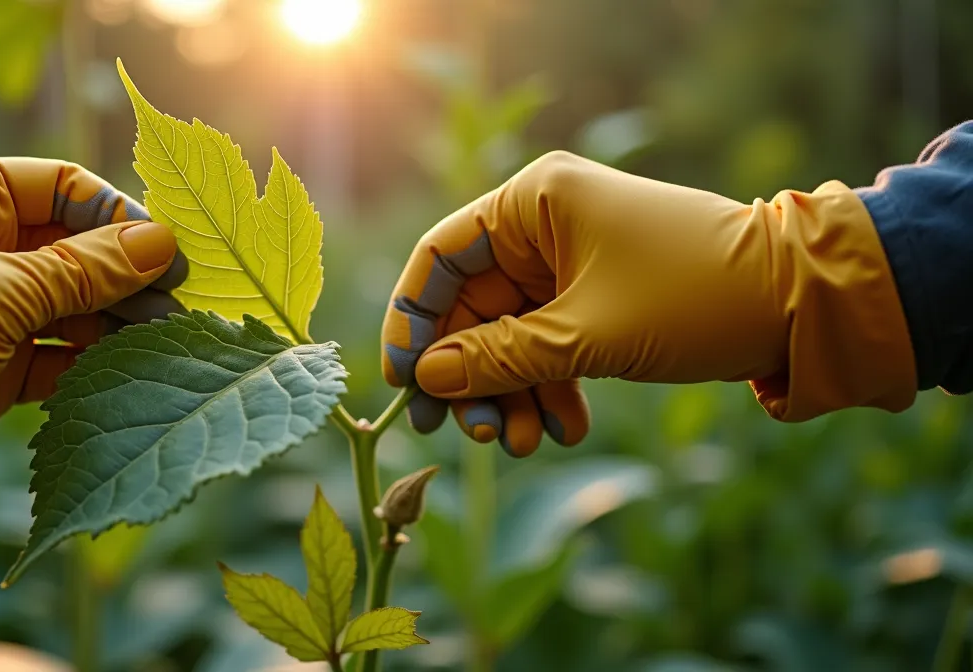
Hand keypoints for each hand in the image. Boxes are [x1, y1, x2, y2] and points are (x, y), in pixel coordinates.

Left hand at [0, 157, 184, 572]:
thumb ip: (84, 272)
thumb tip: (160, 244)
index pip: (64, 186)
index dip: (119, 216)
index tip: (169, 255)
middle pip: (77, 247)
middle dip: (126, 275)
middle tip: (178, 307)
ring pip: (75, 303)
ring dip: (116, 322)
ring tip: (163, 343)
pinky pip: (59, 352)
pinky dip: (91, 362)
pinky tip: (127, 375)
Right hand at [382, 151, 914, 456]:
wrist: (801, 304)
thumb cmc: (692, 297)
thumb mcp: (584, 336)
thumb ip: (497, 358)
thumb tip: (425, 379)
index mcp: (533, 201)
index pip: (440, 259)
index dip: (413, 323)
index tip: (405, 385)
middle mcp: (544, 223)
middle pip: (473, 308)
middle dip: (474, 377)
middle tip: (476, 435)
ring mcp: (571, 260)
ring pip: (511, 334)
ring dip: (513, 393)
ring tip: (528, 444)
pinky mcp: (598, 296)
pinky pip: (550, 343)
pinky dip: (551, 386)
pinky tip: (565, 428)